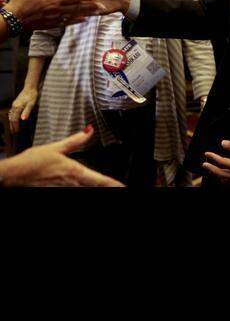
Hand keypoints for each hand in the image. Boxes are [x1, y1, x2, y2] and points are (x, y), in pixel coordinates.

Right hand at [0, 126, 124, 186]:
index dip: (113, 184)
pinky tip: (81, 184)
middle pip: (93, 186)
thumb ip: (75, 141)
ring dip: (91, 186)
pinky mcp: (57, 190)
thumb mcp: (56, 147)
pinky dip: (79, 186)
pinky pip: (72, 189)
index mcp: (75, 171)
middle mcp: (72, 183)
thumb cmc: (32, 162)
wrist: (15, 174)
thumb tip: (89, 130)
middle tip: (118, 186)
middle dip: (105, 186)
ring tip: (104, 185)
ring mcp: (64, 188)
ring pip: (83, 188)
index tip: (123, 186)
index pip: (99, 179)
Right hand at [5, 0, 102, 30]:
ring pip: (74, 15)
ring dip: (87, 14)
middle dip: (90, 6)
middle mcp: (56, 9)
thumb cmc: (20, 3)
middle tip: (102, 6)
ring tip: (97, 13)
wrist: (13, 20)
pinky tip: (84, 20)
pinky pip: (67, 22)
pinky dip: (76, 21)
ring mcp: (55, 17)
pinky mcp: (52, 24)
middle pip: (77, 7)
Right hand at [8, 85, 37, 133]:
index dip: (15, 126)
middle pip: (12, 117)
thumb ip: (27, 111)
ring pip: (11, 114)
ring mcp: (15, 104)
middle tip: (13, 132)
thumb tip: (23, 119)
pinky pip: (13, 111)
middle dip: (12, 125)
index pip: (14, 119)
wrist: (30, 87)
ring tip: (13, 127)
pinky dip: (12, 116)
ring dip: (12, 121)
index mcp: (17, 107)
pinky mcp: (16, 103)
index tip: (16, 131)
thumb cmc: (32, 96)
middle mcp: (14, 106)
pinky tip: (14, 118)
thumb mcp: (31, 104)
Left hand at [202, 139, 229, 184]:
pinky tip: (227, 175)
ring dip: (220, 176)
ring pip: (228, 181)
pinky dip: (229, 179)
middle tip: (205, 165)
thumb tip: (223, 144)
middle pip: (222, 175)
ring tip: (214, 170)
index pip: (222, 162)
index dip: (213, 158)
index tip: (207, 154)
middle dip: (212, 169)